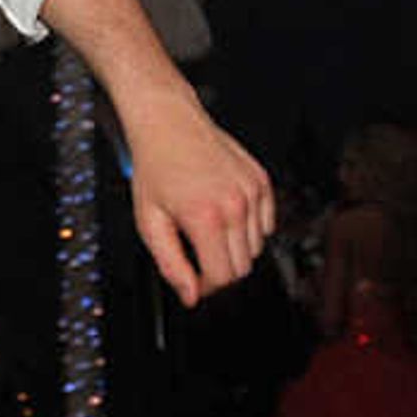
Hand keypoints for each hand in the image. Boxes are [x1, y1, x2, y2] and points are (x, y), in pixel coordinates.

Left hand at [122, 104, 274, 306]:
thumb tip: (190, 294)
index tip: (194, 280)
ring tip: (207, 228)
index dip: (206, 287)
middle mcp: (235, 204)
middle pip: (242, 267)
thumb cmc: (155, 166)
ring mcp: (252, 191)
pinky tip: (224, 214)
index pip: (222, 277)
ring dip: (234, 248)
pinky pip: (266, 224)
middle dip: (219, 270)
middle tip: (196, 255)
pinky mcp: (261, 181)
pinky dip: (249, 228)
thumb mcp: (149, 221)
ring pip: (256, 248)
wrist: (168, 122)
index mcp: (206, 217)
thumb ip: (171, 264)